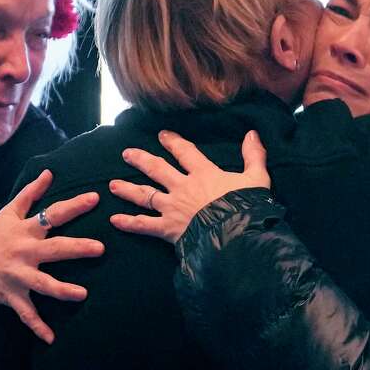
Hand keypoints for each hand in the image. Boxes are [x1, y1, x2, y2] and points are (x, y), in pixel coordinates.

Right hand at [0, 169, 102, 343]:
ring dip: (62, 290)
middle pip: (54, 249)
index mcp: (25, 230)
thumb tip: (50, 172)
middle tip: (100, 248)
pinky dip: (38, 327)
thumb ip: (31, 193)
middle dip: (77, 248)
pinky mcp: (11, 296)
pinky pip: (26, 314)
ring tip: (82, 294)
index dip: (74, 206)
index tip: (96, 198)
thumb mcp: (7, 213)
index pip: (52, 214)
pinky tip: (52, 339)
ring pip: (43, 284)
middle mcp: (24, 252)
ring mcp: (17, 276)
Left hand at [109, 130, 269, 242]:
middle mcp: (183, 187)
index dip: (174, 142)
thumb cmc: (247, 207)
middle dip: (141, 160)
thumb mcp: (257, 179)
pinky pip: (144, 225)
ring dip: (127, 189)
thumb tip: (252, 134)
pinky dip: (129, 224)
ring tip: (112, 185)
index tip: (162, 135)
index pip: (186, 153)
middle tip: (126, 154)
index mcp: (204, 174)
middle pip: (157, 170)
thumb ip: (253, 156)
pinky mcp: (167, 229)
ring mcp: (172, 208)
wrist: (236, 235)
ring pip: (144, 195)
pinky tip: (115, 220)